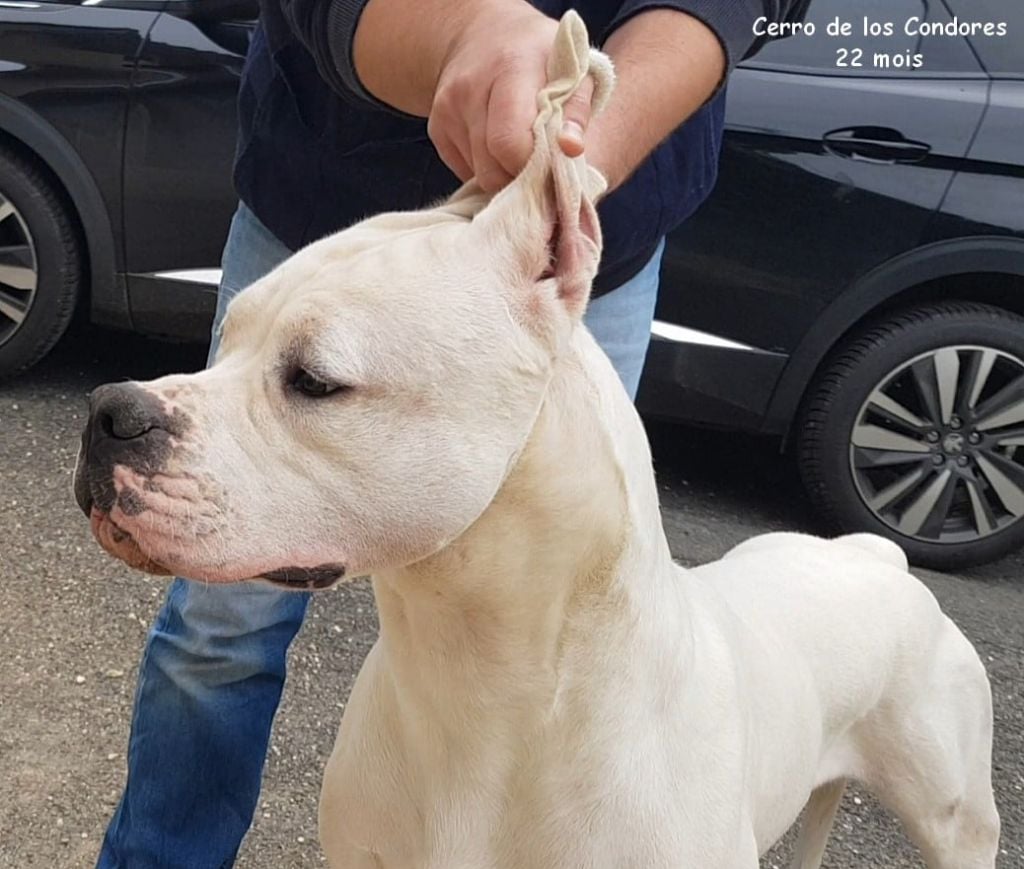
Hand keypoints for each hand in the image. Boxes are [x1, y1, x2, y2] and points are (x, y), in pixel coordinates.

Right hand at [429, 1, 594, 191]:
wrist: (483, 32)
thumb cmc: (539, 55)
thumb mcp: (571, 66)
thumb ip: (577, 109)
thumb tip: (571, 148)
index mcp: (510, 69)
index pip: (510, 143)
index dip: (534, 166)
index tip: (552, 163)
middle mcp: (470, 89)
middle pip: (492, 168)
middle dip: (519, 177)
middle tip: (540, 165)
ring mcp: (448, 110)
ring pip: (479, 174)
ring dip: (504, 174)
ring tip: (521, 150)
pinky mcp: (437, 127)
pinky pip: (465, 170)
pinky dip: (487, 168)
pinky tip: (498, 145)